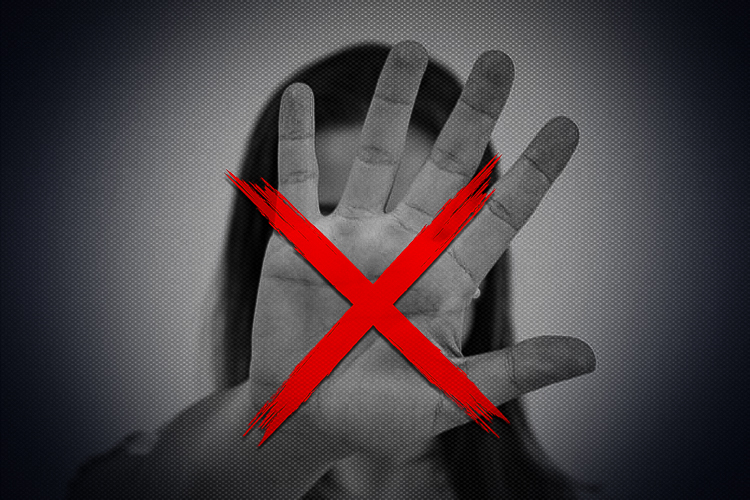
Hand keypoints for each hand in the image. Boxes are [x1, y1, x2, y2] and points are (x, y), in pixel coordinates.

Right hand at [248, 41, 594, 461]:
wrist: (305, 417)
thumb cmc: (378, 416)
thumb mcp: (446, 395)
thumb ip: (509, 371)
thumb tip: (589, 355)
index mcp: (444, 280)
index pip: (497, 216)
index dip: (532, 174)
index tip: (566, 127)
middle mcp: (403, 247)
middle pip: (446, 170)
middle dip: (473, 115)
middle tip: (499, 60)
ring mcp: (351, 239)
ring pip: (376, 158)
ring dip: (391, 105)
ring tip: (409, 47)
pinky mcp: (300, 244)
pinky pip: (297, 182)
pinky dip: (298, 139)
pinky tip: (304, 96)